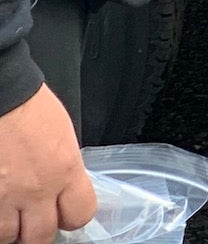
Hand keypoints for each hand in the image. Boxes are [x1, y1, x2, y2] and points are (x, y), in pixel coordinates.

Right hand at [0, 85, 94, 243]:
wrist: (1, 96)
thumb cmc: (29, 106)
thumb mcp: (62, 136)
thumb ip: (64, 167)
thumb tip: (64, 188)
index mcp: (65, 169)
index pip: (80, 214)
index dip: (73, 217)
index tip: (65, 214)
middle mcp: (36, 189)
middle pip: (40, 236)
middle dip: (38, 232)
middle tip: (34, 221)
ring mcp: (3, 196)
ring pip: (7, 237)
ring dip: (9, 229)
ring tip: (10, 213)